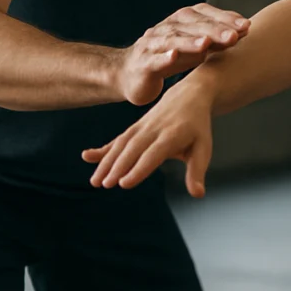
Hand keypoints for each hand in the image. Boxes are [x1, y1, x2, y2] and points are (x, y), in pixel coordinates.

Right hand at [82, 85, 214, 193]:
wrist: (189, 96)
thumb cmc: (197, 127)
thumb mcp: (203, 148)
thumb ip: (197, 172)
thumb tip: (198, 195)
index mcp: (172, 135)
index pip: (153, 155)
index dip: (138, 169)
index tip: (124, 184)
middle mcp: (154, 130)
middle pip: (133, 150)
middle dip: (117, 167)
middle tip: (105, 185)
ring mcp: (142, 127)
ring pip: (121, 145)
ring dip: (106, 162)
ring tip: (95, 181)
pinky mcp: (134, 127)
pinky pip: (117, 138)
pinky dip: (102, 148)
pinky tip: (87, 156)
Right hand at [114, 4, 249, 105]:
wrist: (132, 74)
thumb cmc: (170, 58)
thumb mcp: (196, 49)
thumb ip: (217, 39)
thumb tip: (244, 30)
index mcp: (180, 21)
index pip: (203, 14)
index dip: (224, 18)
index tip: (246, 26)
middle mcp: (166, 28)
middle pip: (191, 25)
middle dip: (214, 29)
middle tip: (234, 36)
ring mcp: (151, 44)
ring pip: (171, 39)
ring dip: (190, 41)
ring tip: (206, 44)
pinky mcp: (142, 64)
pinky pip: (152, 59)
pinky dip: (162, 57)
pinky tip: (173, 56)